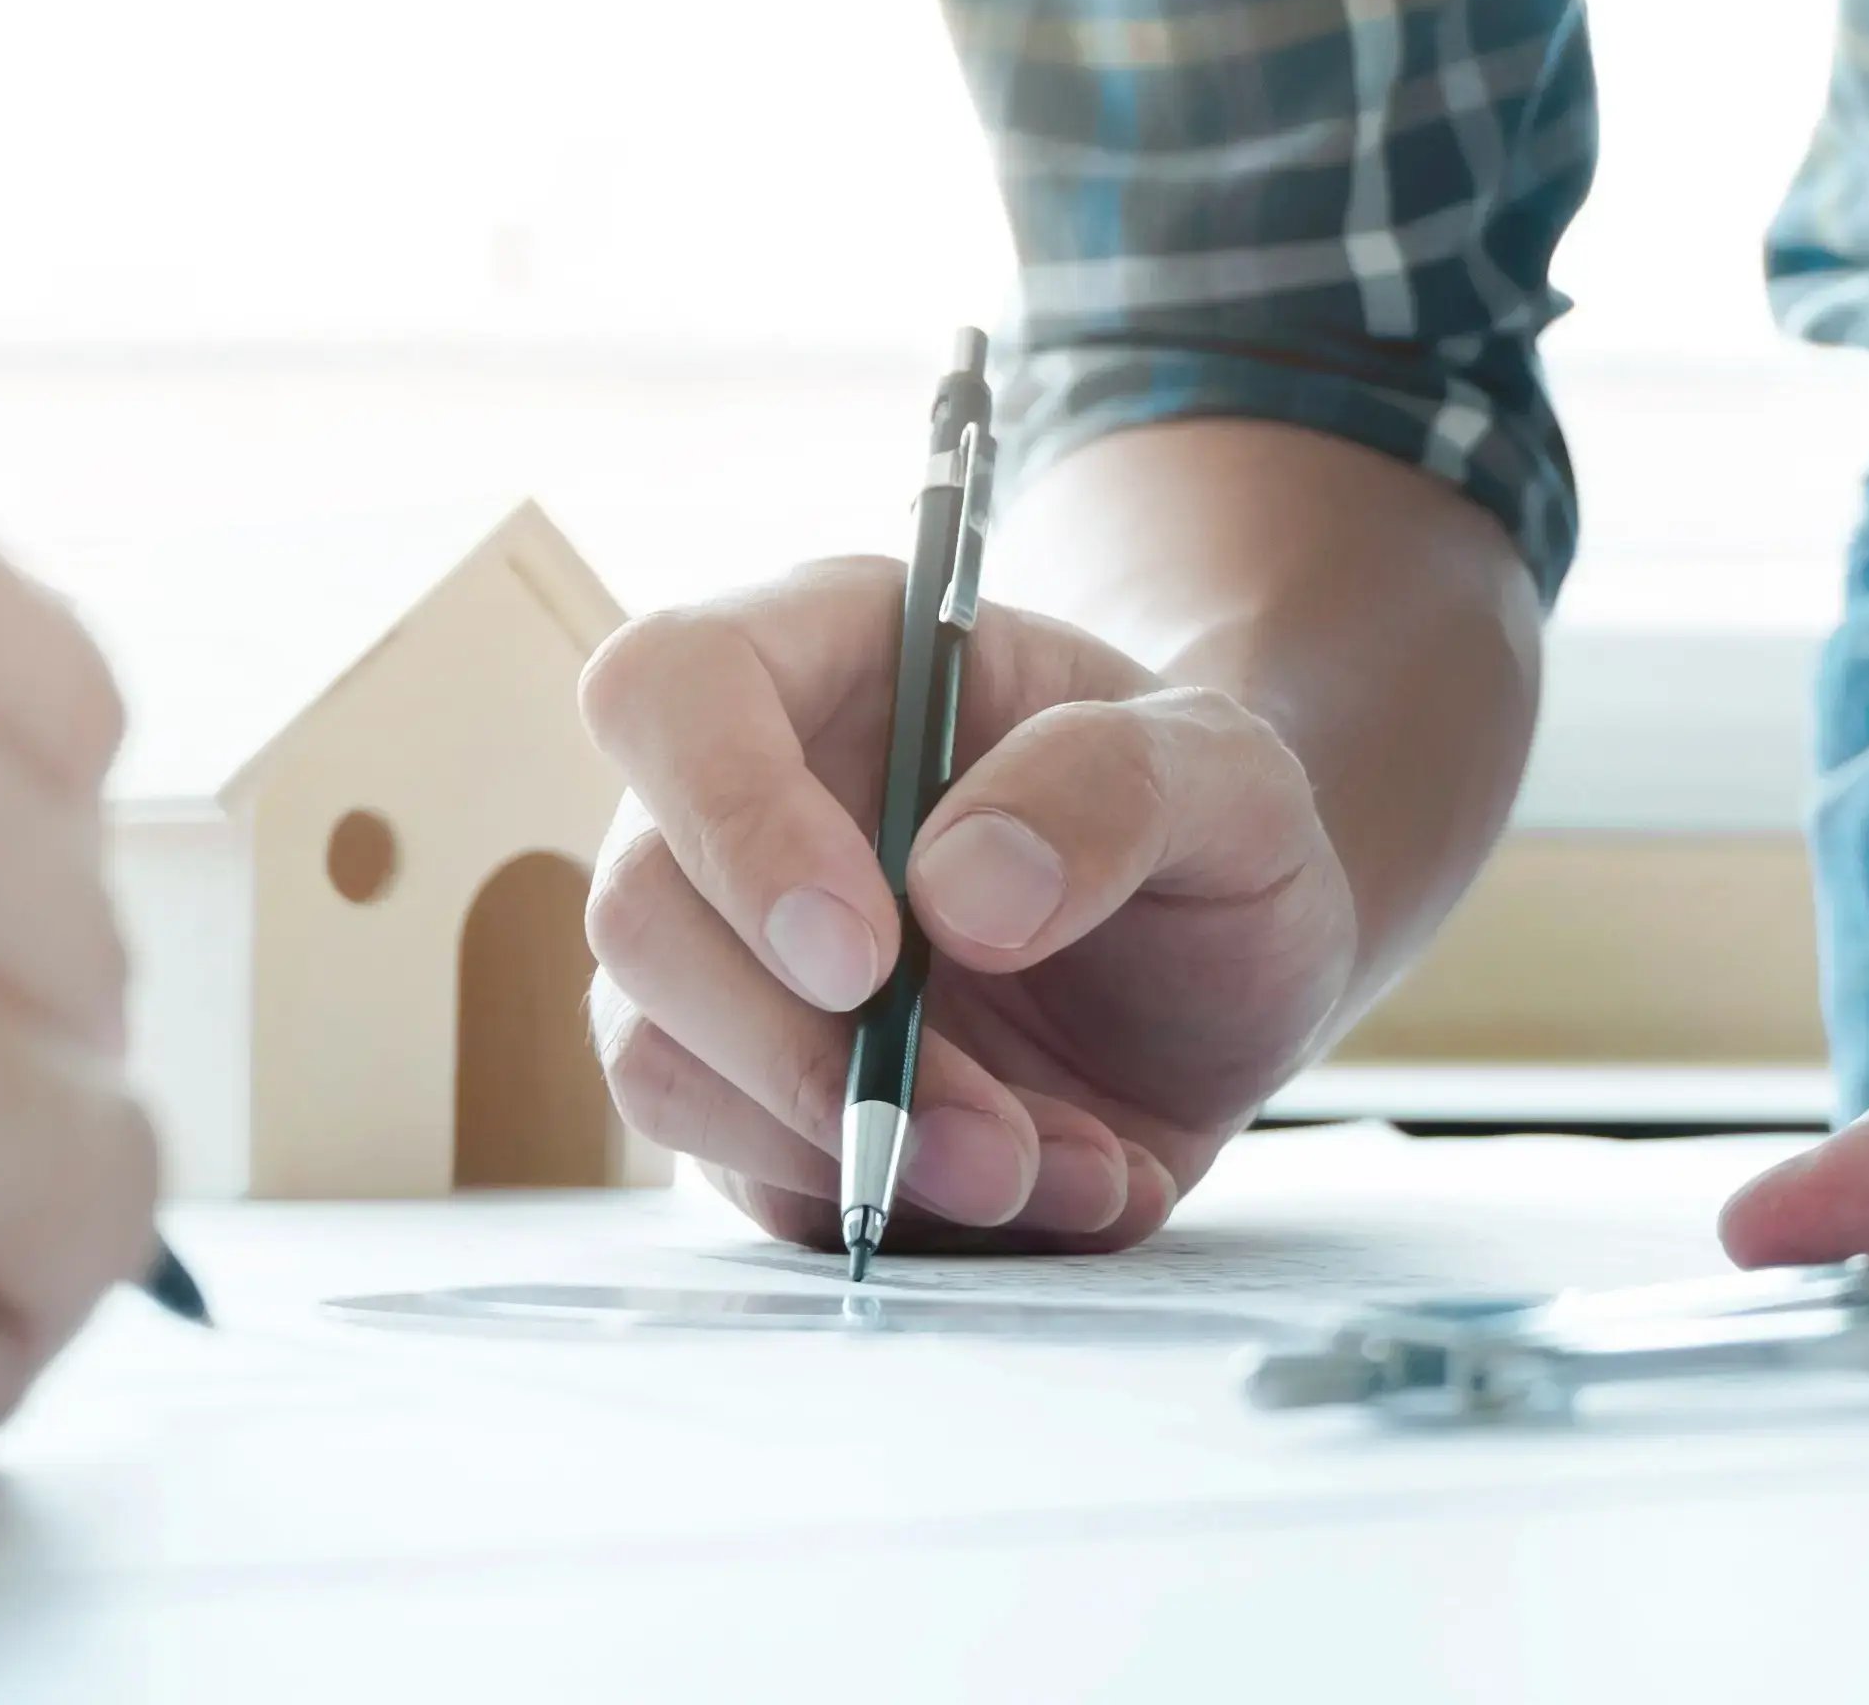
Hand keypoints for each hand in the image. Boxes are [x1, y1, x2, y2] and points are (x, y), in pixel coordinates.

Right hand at [577, 561, 1362, 1254]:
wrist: (1224, 978)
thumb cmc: (1206, 827)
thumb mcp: (1230, 776)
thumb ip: (1114, 790)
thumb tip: (956, 896)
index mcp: (828, 657)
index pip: (672, 687)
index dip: (733, 820)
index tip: (866, 956)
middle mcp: (738, 803)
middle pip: (639, 910)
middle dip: (809, 1054)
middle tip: (993, 1135)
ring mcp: (726, 960)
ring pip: (661, 1063)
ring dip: (854, 1150)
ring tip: (1059, 1168)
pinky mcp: (751, 1101)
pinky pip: (750, 1178)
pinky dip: (896, 1212)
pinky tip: (1053, 1190)